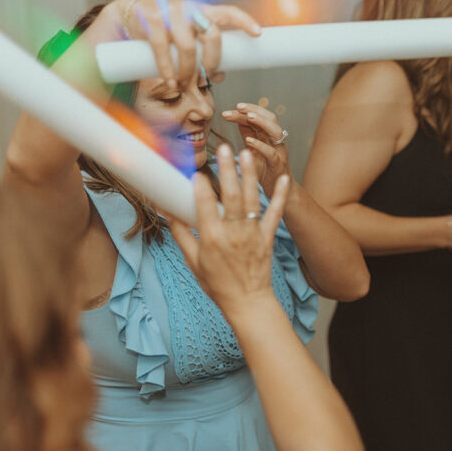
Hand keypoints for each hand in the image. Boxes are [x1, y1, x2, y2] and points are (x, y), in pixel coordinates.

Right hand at [113, 0, 260, 86]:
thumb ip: (206, 51)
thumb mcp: (192, 32)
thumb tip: (219, 76)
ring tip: (184, 85)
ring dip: (189, 73)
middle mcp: (190, 10)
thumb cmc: (171, 27)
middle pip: (212, 36)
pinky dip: (168, 71)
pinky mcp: (152, 22)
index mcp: (204, 11)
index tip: (258, 33)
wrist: (134, 12)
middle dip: (213, 62)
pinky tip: (171, 83)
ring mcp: (171, 15)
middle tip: (208, 77)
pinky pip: (162, 50)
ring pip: (189, 48)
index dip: (244, 22)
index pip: (229, 13)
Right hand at [170, 145, 287, 315]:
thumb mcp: (193, 262)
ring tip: (246, 153)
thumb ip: (181, 235)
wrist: (248, 302)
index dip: (199, 186)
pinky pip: (275, 213)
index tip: (195, 169)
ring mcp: (252, 234)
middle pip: (230, 196)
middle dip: (226, 170)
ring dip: (249, 175)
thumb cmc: (218, 284)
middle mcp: (233, 234)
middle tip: (223, 148)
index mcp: (212, 239)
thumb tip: (167, 213)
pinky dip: (280, 196)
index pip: (204, 205)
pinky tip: (283, 178)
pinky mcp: (267, 238)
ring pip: (251, 199)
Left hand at [221, 103, 289, 196]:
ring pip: (275, 131)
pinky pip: (271, 153)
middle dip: (255, 109)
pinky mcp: (278, 165)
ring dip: (262, 121)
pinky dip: (260, 145)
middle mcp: (276, 141)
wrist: (281, 193)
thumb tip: (238, 119)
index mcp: (270, 136)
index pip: (262, 116)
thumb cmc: (266, 171)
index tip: (234, 107)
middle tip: (238, 106)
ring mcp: (279, 152)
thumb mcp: (255, 149)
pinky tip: (249, 140)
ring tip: (247, 116)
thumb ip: (248, 134)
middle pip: (270, 118)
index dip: (249, 109)